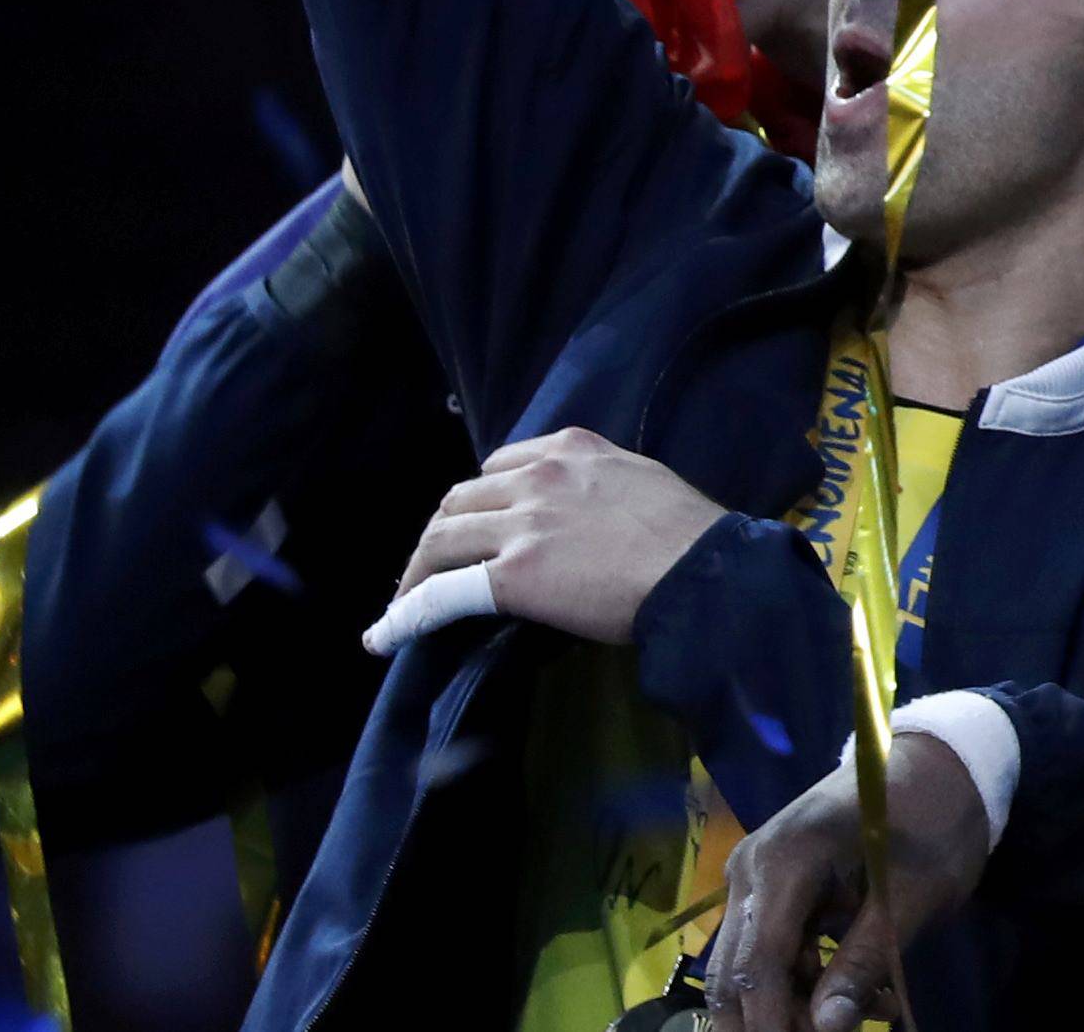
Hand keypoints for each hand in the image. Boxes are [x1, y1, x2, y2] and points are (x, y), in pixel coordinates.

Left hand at [362, 429, 724, 651]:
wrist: (700, 571)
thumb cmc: (688, 532)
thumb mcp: (639, 477)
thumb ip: (597, 482)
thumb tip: (583, 508)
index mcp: (568, 447)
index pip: (499, 464)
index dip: (480, 498)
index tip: (477, 526)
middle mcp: (536, 475)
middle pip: (461, 498)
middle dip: (440, 532)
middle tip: (433, 568)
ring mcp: (521, 524)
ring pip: (442, 538)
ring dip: (417, 570)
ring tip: (403, 602)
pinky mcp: (515, 576)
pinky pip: (444, 592)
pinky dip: (406, 613)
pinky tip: (383, 635)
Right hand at [704, 734, 989, 1031]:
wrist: (937, 765)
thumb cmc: (930, 824)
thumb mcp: (910, 898)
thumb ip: (863, 961)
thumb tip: (826, 1028)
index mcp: (785, 860)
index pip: (757, 965)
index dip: (773, 1025)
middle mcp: (753, 866)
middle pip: (736, 973)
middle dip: (777, 1021)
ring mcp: (755, 873)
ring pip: (750, 968)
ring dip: (796, 1005)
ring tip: (872, 1009)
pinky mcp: (768, 884)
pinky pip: (769, 950)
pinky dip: (803, 982)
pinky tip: (859, 992)